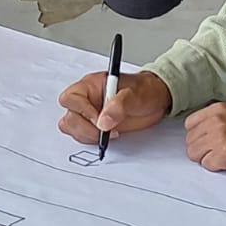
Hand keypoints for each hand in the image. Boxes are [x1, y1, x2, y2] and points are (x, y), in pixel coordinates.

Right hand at [57, 69, 171, 144]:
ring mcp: (89, 114)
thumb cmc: (145, 90)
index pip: (71, 98)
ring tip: (109, 134)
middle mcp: (86, 99)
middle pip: (69, 117)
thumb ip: (119, 105)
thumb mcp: (135, 94)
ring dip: (87, 135)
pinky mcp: (94, 127)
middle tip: (104, 132)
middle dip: (85, 128)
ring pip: (72, 128)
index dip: (82, 111)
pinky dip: (92, 140)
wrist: (155, 100)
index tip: (98, 120)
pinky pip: (82, 136)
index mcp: (91, 85)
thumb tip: (103, 122)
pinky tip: (108, 137)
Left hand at [184, 101, 225, 176]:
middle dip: (201, 149)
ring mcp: (220, 137)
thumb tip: (204, 131)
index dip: (198, 136)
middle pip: (190, 140)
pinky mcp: (225, 154)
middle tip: (218, 153)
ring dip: (207, 159)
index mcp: (220, 109)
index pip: (190, 124)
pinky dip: (217, 167)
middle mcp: (217, 120)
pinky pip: (207, 164)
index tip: (208, 142)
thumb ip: (220, 120)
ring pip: (194, 154)